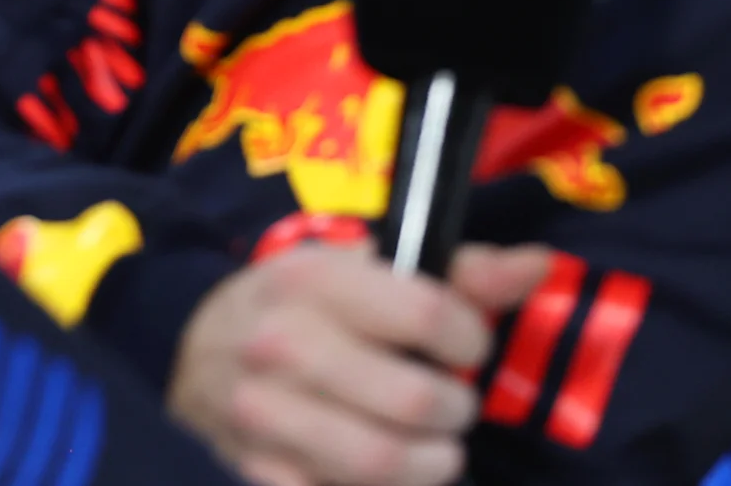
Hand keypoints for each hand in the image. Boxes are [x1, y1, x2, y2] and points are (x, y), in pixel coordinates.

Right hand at [169, 241, 552, 485]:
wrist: (193, 348)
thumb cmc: (301, 305)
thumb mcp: (363, 268)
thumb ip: (456, 272)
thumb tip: (537, 266)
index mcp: (313, 279)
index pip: (427, 313)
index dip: (469, 337)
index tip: (465, 345)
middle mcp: (281, 343)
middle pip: (413, 400)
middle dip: (454, 410)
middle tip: (451, 405)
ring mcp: (262, 413)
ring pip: (382, 465)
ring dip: (431, 464)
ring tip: (433, 450)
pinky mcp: (254, 470)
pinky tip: (385, 475)